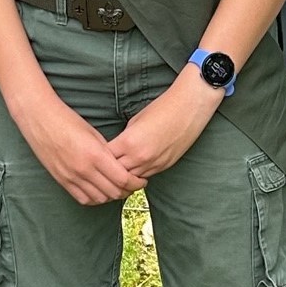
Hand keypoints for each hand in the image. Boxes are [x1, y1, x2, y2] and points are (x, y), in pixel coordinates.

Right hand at [15, 90, 145, 205]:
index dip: (136, 183)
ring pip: (100, 198)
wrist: (39, 119)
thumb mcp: (93, 134)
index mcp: (95, 155)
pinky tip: (101, 191)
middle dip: (128, 190)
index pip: (123, 179)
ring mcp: (71, 177)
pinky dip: (95, 198)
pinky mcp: (62, 180)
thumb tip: (120, 166)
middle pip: (114, 192)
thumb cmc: (67, 120)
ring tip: (118, 188)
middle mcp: (83, 170)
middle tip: (133, 185)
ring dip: (112, 196)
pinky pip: (83, 199)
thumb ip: (107, 152)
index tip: (142, 179)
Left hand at [109, 66, 222, 181]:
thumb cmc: (162, 108)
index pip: (105, 158)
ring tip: (117, 170)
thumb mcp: (136, 120)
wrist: (189, 107)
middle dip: (109, 169)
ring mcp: (153, 164)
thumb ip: (125, 137)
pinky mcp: (164, 166)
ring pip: (130, 179)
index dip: (99, 156)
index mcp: (129, 142)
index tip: (96, 154)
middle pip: (115, 172)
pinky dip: (137, 174)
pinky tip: (134, 169)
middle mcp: (140, 157)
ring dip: (123, 175)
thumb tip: (118, 148)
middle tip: (103, 166)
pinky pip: (145, 176)